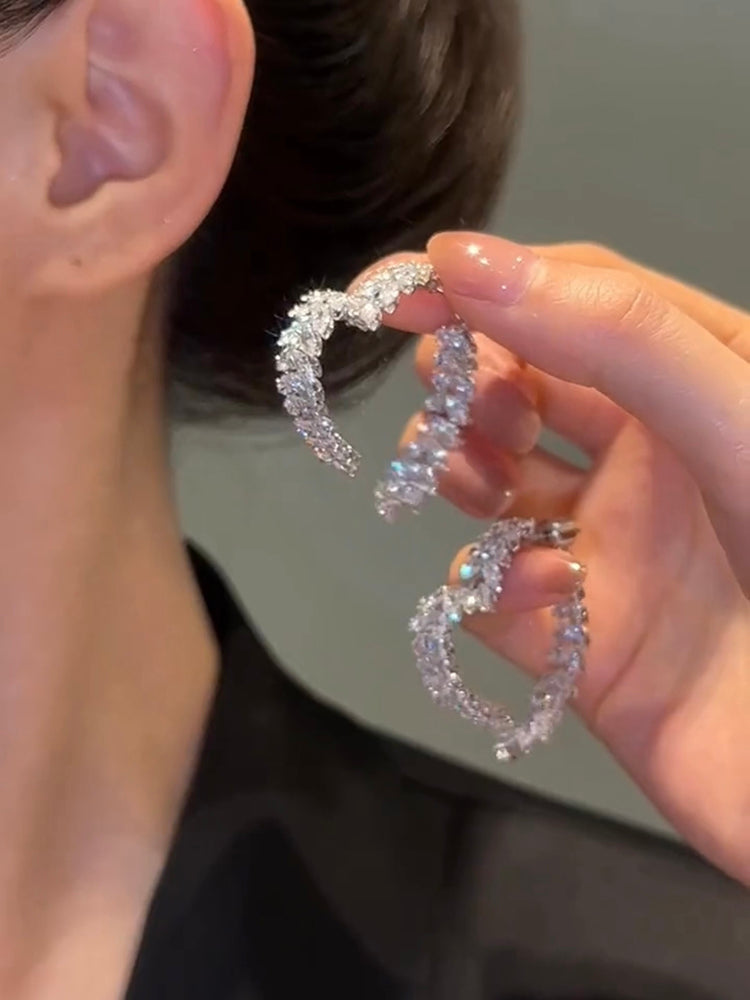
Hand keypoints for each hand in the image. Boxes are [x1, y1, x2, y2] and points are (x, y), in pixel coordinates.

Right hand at [353, 234, 749, 885]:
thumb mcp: (738, 427)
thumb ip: (616, 337)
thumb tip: (461, 260)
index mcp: (702, 382)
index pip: (574, 296)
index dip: (480, 284)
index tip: (393, 293)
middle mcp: (655, 459)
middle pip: (520, 385)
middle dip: (469, 382)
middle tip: (457, 405)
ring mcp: (614, 551)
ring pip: (492, 486)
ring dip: (462, 471)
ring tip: (475, 483)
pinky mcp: (580, 645)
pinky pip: (497, 600)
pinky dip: (497, 590)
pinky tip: (550, 595)